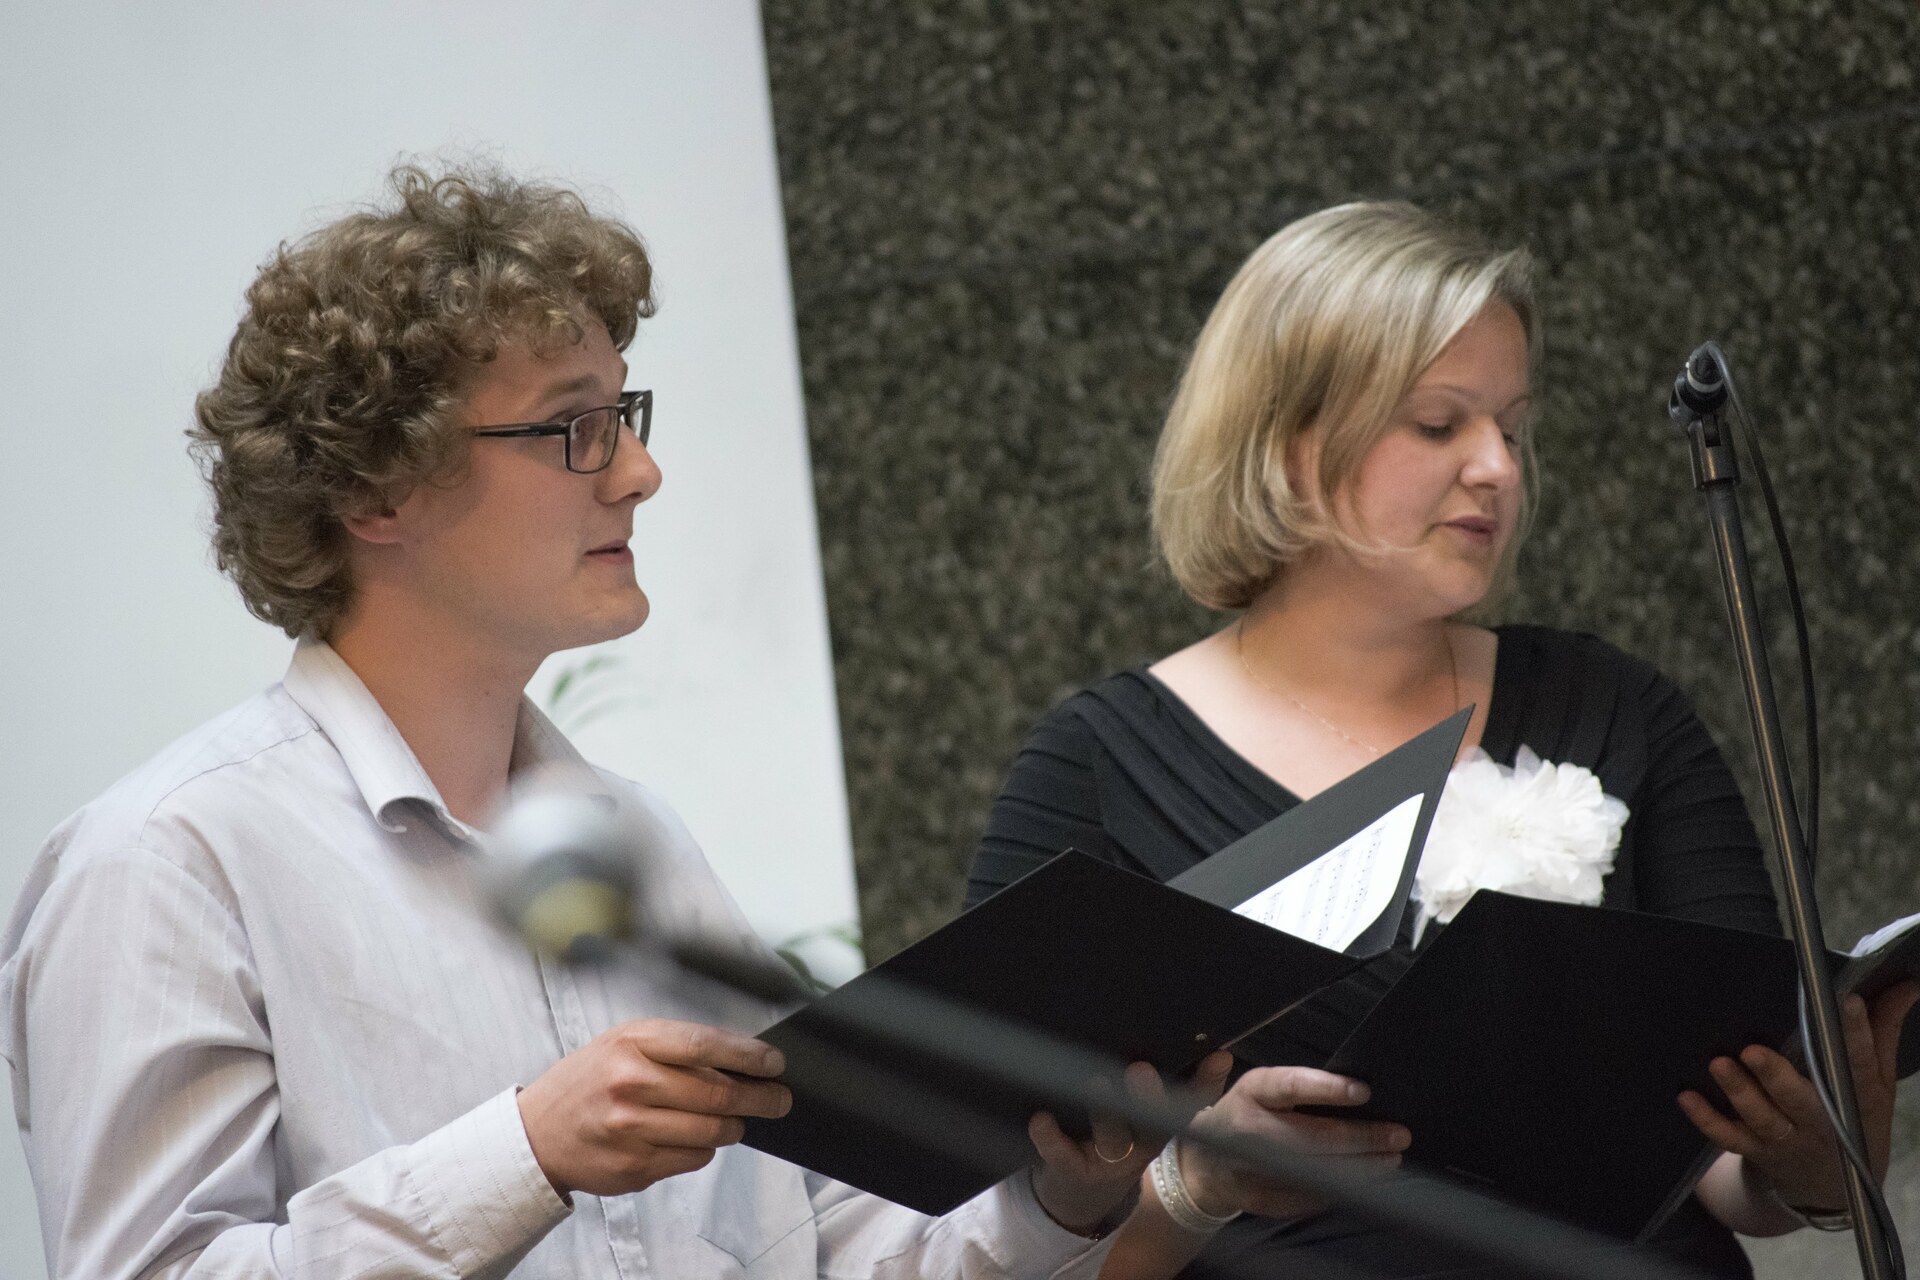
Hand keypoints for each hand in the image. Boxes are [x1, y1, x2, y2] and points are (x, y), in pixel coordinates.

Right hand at [516, 1018, 792, 1197]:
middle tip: (779, 1098)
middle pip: (717, 1093)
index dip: (748, 1054)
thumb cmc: (589, 1081)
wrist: (537, 1133)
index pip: (704, 1045)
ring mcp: (632, 1129)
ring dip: (735, 1126)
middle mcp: (631, 1084)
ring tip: (738, 1118)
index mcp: (632, 1043)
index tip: (775, 1062)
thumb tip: (741, 1059)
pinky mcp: (635, 1166)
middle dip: (759, 1097)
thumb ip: (676, 1048)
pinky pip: (694, 1159)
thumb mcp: (624, 1044)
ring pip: (712, 1131)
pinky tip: (695, 1138)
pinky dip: (705, 1149)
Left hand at [1028, 1053, 1231, 1233]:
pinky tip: (1041, 1119)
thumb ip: (1189, 1084)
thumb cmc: (1122, 1131)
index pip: (1189, 1104)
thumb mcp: (1155, 1115)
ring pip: (1110, 1139)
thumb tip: (1220, 1052)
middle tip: (1141, 1069)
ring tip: (1097, 1085)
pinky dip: (1049, 1137)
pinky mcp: (1070, 1168)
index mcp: (1163, 1127)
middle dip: (1148, 1097)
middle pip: (1150, 1123)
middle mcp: (1139, 1146)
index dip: (1204, 1084)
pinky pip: (1060, 1153)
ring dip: (1104, 1114)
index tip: (1215, 1056)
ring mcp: (1105, 1159)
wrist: (1082, 1184)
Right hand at [1179, 1066, 1410, 1220]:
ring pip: (1318, 1171)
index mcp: (1249, 1093)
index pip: (1290, 1086)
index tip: (1364, 1092)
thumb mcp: (1246, 1086)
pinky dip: (1343, 1189)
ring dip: (1361, 1167)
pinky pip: (1312, 1197)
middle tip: (1398, 1134)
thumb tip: (1296, 1063)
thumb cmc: (1239, 1118)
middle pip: (1313, 1136)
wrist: (1202, 1169)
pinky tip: (1365, 1180)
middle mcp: (1249, 1131)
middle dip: (1361, 1137)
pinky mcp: (1266, 1201)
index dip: (1327, 1089)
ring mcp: (1256, 1170)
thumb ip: (1280, 1077)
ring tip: (1391, 1159)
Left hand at [1679, 980, 1919, 1213]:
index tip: (1847, 1000)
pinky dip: (1706, 1120)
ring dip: (1739, 1093)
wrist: (1832, 1188)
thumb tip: (1906, 984)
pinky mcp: (1756, 1149)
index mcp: (1856, 1099)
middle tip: (1754, 1050)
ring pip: (1762, 1118)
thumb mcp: (1877, 1084)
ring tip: (1719, 1064)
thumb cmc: (1854, 1122)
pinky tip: (1686, 1097)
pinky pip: (1729, 1137)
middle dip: (1778, 1078)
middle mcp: (1821, 1121)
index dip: (1857, 1034)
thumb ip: (1882, 1032)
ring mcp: (1786, 1138)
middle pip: (1801, 1100)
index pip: (1860, 1065)